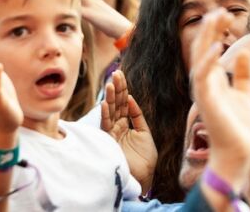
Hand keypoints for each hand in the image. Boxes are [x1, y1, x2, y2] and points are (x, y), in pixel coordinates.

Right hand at [102, 71, 156, 188]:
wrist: (144, 177)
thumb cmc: (145, 158)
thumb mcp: (144, 132)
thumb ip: (137, 115)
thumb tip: (130, 98)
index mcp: (126, 124)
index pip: (123, 103)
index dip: (122, 89)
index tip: (121, 75)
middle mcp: (117, 127)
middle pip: (116, 104)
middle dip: (116, 89)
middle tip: (117, 73)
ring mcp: (112, 134)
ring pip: (110, 112)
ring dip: (110, 98)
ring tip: (111, 84)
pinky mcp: (109, 142)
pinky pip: (106, 126)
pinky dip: (106, 115)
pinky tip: (105, 104)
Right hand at [191, 10, 249, 190]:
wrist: (239, 152)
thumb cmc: (241, 127)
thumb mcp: (245, 93)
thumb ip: (242, 74)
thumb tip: (244, 52)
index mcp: (214, 80)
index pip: (211, 48)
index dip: (216, 30)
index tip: (226, 13)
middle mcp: (205, 83)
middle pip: (203, 48)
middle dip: (210, 28)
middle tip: (219, 9)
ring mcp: (203, 91)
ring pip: (200, 57)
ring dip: (207, 37)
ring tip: (216, 18)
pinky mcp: (206, 100)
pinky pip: (203, 76)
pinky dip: (209, 60)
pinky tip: (218, 45)